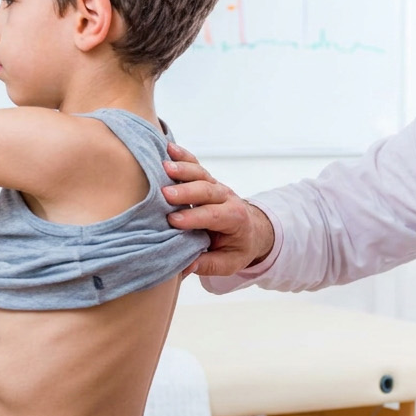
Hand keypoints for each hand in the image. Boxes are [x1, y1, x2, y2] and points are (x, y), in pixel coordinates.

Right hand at [163, 143, 274, 276]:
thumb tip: (187, 266)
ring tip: (164, 166)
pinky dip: (183, 155)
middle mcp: (226, 197)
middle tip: (165, 194)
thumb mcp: (229, 263)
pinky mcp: (205, 179)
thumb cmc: (238, 246)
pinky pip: (195, 164)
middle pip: (207, 190)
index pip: (215, 215)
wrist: (251, 229)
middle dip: (186, 191)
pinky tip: (168, 148)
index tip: (173, 221)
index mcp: (235, 218)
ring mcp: (215, 186)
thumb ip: (209, 265)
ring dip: (183, 169)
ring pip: (201, 174)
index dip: (194, 217)